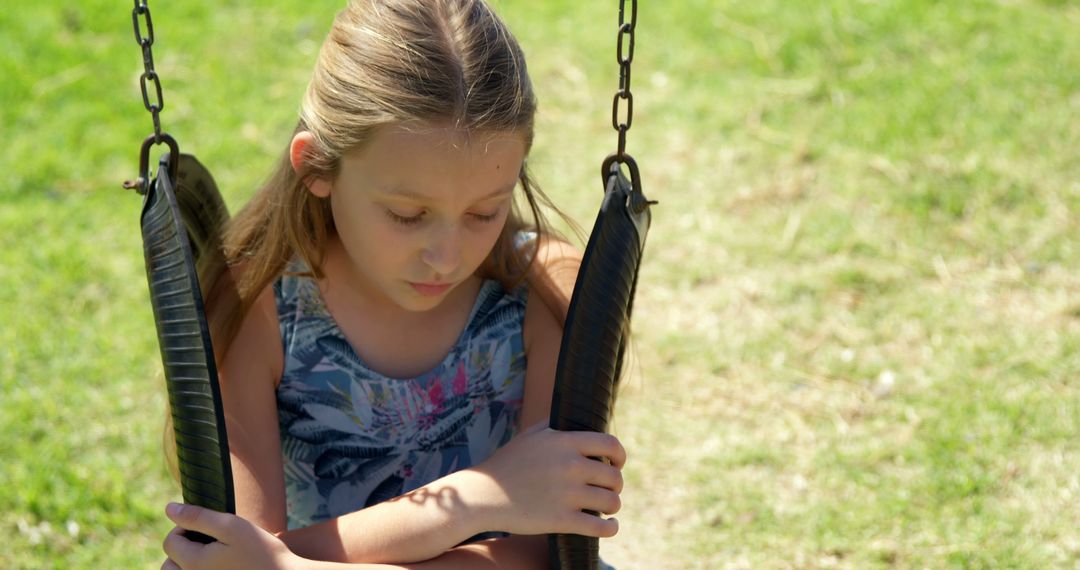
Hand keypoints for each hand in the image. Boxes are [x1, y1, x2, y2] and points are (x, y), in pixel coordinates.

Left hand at [161, 503, 299, 569]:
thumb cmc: (262, 551)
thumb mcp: (232, 526)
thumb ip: (199, 517)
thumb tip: (169, 509)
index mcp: (193, 562)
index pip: (170, 541)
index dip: (184, 527)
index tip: (207, 525)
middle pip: (169, 564)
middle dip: (181, 549)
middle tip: (208, 541)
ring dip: (186, 564)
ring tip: (211, 555)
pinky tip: (220, 566)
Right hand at [473, 422, 625, 537]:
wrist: (482, 494)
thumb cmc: (508, 463)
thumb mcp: (531, 435)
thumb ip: (558, 426)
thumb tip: (581, 421)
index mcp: (565, 442)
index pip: (611, 445)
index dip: (620, 456)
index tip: (617, 464)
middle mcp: (570, 466)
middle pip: (614, 476)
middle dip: (615, 485)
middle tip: (608, 489)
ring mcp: (567, 494)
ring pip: (611, 502)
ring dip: (613, 506)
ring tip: (606, 508)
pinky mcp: (561, 520)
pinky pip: (601, 527)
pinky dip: (611, 527)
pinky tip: (610, 525)